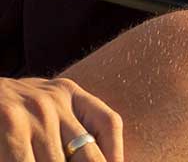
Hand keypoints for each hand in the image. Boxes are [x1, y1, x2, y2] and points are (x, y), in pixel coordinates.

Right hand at [0, 76, 122, 161]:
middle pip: (88, 154)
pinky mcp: (12, 125)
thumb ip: (66, 131)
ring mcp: (34, 114)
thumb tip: (103, 156)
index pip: (107, 123)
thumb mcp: (42, 109)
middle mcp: (56, 101)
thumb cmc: (7, 112)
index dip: (116, 155)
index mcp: (69, 93)